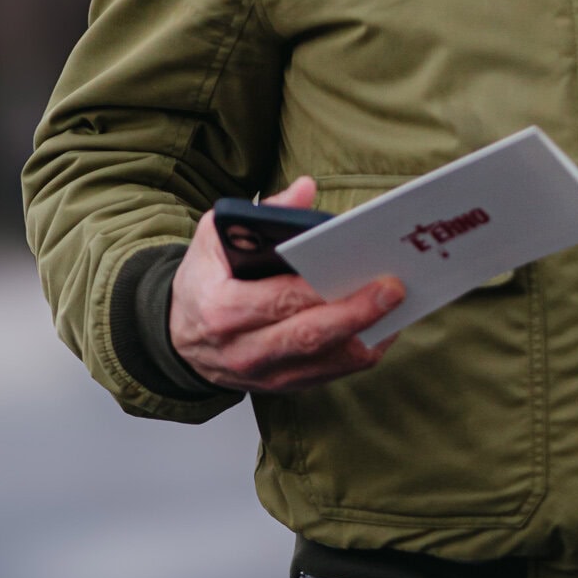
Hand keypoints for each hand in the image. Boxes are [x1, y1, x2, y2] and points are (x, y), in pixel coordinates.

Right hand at [169, 177, 404, 392]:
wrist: (180, 339)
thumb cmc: (204, 282)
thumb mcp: (213, 239)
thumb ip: (259, 213)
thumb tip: (304, 191)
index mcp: (222, 310)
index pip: (279, 301)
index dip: (323, 289)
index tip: (360, 269)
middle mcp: (244, 350)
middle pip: (310, 336)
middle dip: (358, 312)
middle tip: (395, 288)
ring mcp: (266, 375)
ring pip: (328, 361)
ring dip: (368, 334)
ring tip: (398, 306)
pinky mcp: (285, 386)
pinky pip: (333, 374)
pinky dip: (362, 351)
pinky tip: (382, 326)